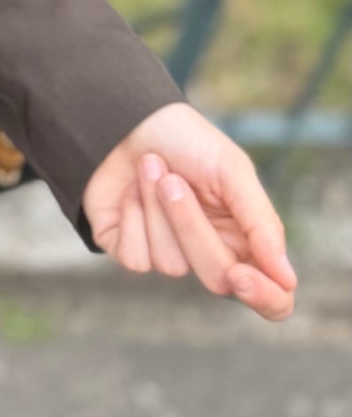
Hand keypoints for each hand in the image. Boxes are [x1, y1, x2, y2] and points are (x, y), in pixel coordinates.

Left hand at [81, 99, 296, 320]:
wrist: (129, 118)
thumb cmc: (188, 142)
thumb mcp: (232, 170)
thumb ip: (261, 224)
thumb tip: (287, 279)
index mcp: (246, 240)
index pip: (271, 298)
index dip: (263, 297)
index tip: (240, 275)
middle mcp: (211, 255)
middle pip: (215, 279)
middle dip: (190, 226)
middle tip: (172, 182)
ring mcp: (170, 255)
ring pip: (171, 265)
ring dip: (156, 210)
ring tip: (151, 168)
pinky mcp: (131, 251)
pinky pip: (136, 259)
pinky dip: (133, 218)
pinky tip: (130, 191)